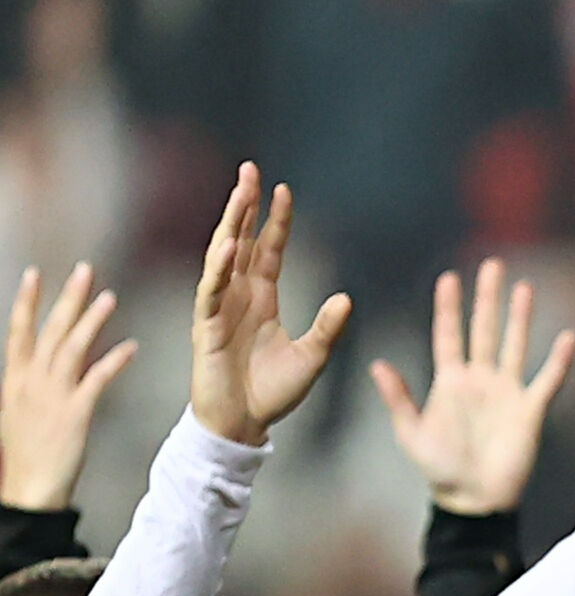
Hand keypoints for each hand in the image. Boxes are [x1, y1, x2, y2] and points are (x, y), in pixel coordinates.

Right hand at [1, 264, 132, 509]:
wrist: (28, 490)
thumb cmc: (22, 457)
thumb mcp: (12, 413)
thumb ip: (23, 386)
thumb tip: (30, 368)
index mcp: (12, 379)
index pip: (19, 330)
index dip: (27, 301)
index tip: (35, 274)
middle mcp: (30, 381)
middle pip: (50, 330)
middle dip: (67, 297)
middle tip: (84, 269)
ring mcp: (52, 395)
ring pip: (73, 347)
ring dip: (92, 319)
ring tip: (110, 296)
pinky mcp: (75, 413)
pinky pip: (97, 379)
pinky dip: (114, 360)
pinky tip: (132, 346)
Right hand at [188, 168, 352, 447]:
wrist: (245, 424)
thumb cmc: (274, 392)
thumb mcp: (313, 357)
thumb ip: (328, 328)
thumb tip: (347, 297)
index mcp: (263, 299)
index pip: (269, 249)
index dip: (275, 221)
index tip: (283, 189)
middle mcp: (239, 296)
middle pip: (240, 240)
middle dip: (245, 206)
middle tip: (250, 170)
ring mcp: (219, 307)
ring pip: (222, 256)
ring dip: (229, 225)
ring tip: (238, 194)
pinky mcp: (205, 326)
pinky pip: (211, 291)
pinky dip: (218, 269)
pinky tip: (225, 246)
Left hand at [368, 260, 574, 514]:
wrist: (475, 501)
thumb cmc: (440, 470)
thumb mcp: (411, 434)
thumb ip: (399, 399)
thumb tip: (377, 365)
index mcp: (449, 381)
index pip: (449, 335)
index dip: (449, 307)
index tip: (449, 278)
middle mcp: (480, 380)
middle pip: (485, 330)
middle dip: (487, 299)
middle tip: (493, 266)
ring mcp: (506, 393)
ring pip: (515, 345)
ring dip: (520, 318)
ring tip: (525, 288)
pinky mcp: (530, 411)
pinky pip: (547, 380)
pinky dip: (558, 361)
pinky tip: (568, 337)